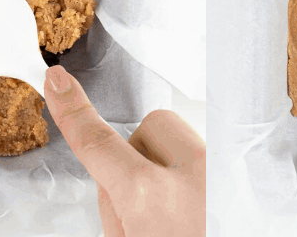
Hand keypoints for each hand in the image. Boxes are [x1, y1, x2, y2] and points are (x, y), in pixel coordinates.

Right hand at [44, 66, 205, 236]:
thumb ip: (113, 205)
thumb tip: (113, 177)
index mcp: (149, 197)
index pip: (97, 142)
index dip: (72, 110)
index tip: (57, 83)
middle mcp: (191, 173)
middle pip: (147, 130)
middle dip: (139, 160)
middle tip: (148, 211)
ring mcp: (222, 170)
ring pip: (180, 138)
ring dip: (171, 166)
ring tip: (178, 213)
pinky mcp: (239, 172)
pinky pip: (208, 154)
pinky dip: (198, 175)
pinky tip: (202, 210)